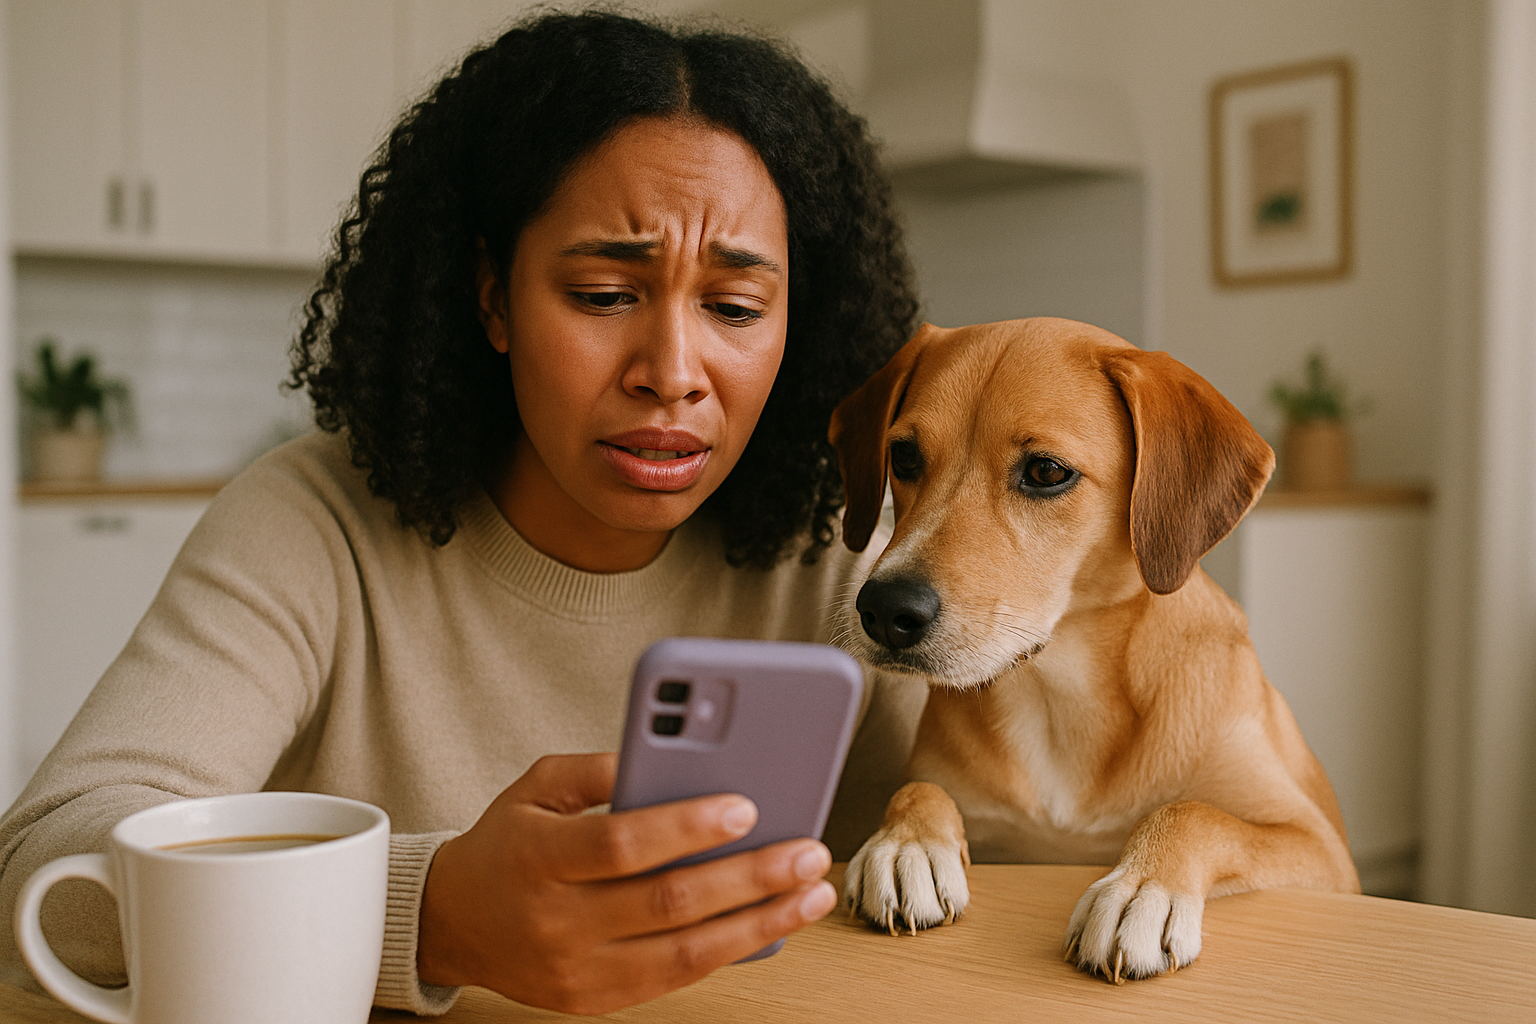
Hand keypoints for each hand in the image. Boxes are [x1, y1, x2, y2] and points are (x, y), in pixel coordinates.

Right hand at [416, 752, 836, 1013]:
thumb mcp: (537, 786)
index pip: (621, 844)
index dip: (686, 827)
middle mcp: (557, 921)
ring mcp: (578, 970)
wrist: (452, 922)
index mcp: (538, 858)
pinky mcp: (596, 1000)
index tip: (745, 805)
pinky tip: (771, 922)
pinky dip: (730, 950)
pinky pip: (677, 977)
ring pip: (686, 952)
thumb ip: (601, 767)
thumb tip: (676, 756)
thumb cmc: (508, 843)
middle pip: (668, 902)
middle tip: (808, 852)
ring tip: (810, 894)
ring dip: (760, 923)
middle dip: (750, 877)